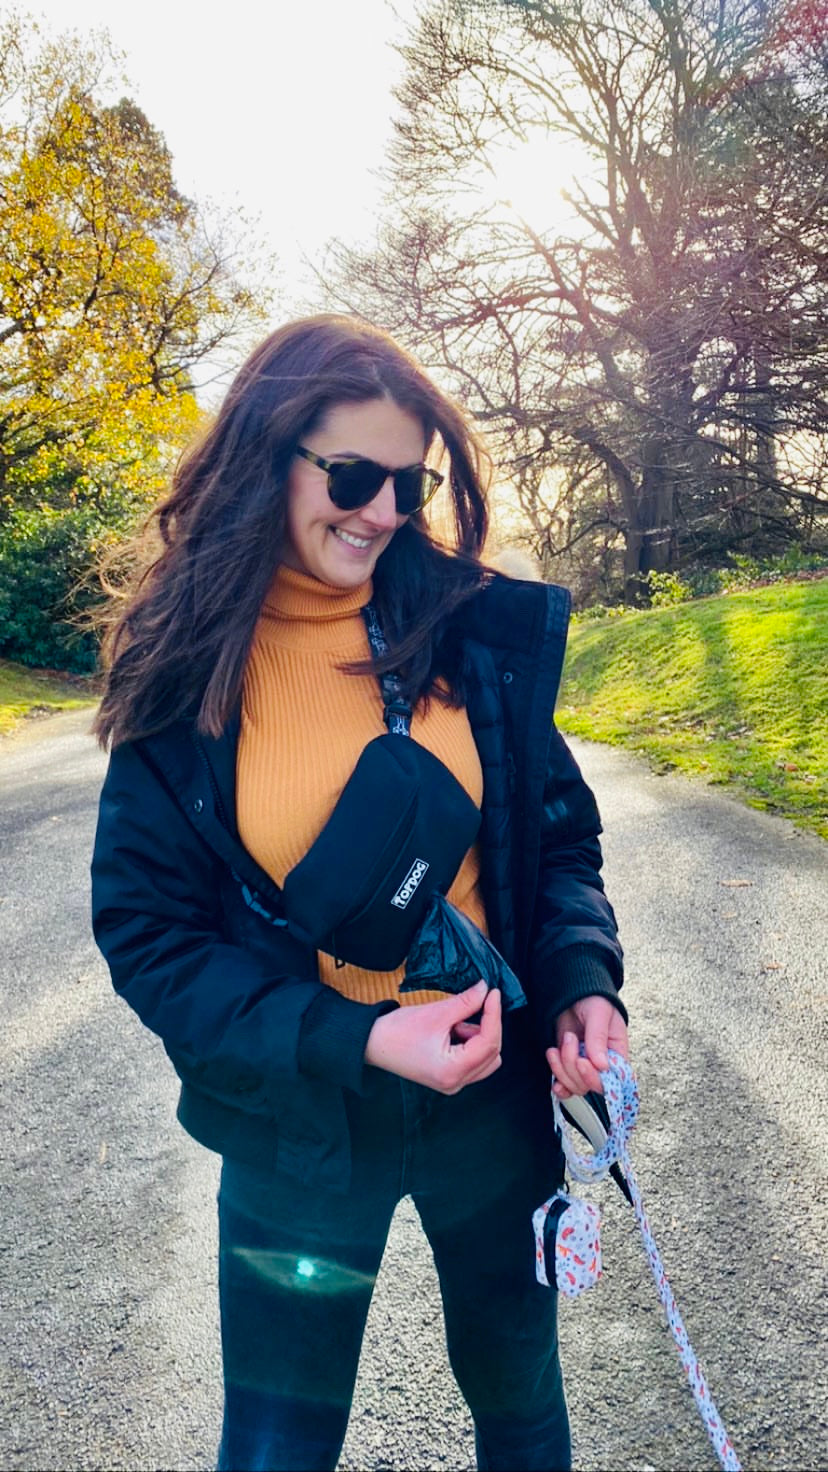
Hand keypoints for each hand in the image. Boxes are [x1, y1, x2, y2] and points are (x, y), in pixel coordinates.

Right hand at [365, 980, 501, 1093]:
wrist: (372, 1043)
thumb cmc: (398, 1032)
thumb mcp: (436, 1014)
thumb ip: (466, 1003)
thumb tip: (485, 990)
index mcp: (453, 1072)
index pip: (488, 1043)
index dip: (494, 1015)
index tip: (493, 994)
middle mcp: (456, 1083)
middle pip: (491, 1053)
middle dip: (487, 1027)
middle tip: (477, 1002)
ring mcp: (453, 1082)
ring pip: (485, 1057)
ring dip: (477, 1035)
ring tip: (454, 1021)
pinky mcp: (449, 1076)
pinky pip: (473, 1059)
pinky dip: (469, 1041)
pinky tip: (451, 1028)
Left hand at [545, 995, 628, 1099]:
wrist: (575, 992)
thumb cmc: (594, 999)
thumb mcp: (599, 1013)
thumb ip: (598, 1038)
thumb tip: (601, 1065)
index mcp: (618, 1053)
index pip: (613, 1081)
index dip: (595, 1078)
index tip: (582, 1062)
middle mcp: (602, 1064)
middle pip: (590, 1085)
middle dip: (573, 1067)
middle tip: (569, 1040)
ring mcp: (585, 1065)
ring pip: (575, 1085)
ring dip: (562, 1067)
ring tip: (562, 1041)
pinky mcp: (569, 1064)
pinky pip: (565, 1084)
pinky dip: (559, 1082)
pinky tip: (554, 1076)